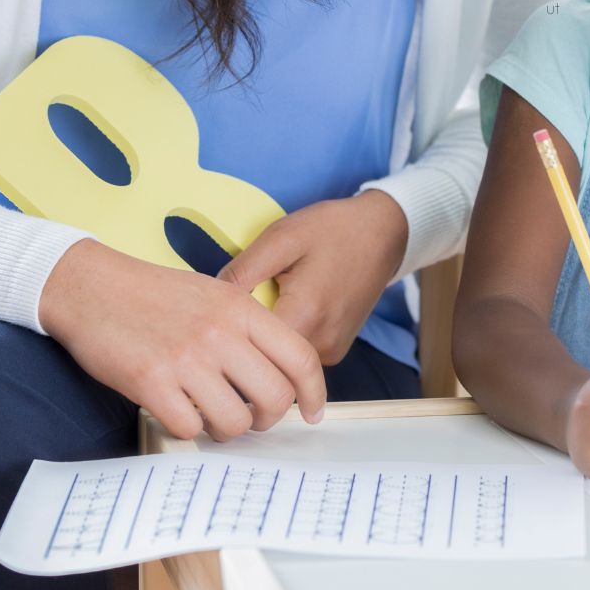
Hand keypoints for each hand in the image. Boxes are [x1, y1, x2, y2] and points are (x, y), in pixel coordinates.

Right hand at [40, 239, 325, 441]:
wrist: (93, 287)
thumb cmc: (156, 294)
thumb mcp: (216, 295)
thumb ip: (249, 328)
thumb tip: (280, 373)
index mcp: (242, 309)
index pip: (300, 357)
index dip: (315, 392)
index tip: (312, 413)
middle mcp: (221, 332)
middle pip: (275, 397)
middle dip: (268, 418)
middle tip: (252, 418)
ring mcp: (187, 358)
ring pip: (235, 421)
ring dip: (227, 429)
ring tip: (211, 416)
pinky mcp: (151, 382)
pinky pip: (189, 427)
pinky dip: (188, 428)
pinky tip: (178, 411)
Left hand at [217, 191, 407, 364]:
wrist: (385, 231)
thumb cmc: (334, 229)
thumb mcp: (282, 237)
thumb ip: (242, 271)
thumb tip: (205, 305)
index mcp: (304, 315)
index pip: (245, 351)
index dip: (222, 337)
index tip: (211, 319)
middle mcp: (320, 344)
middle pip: (262, 360)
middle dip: (241, 339)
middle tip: (235, 307)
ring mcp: (331, 352)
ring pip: (278, 361)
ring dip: (263, 339)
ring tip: (264, 302)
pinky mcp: (336, 351)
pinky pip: (296, 354)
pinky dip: (284, 337)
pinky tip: (285, 307)